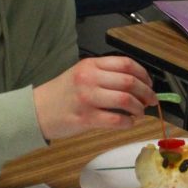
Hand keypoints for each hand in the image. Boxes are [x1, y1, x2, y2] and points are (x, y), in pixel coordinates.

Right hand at [33, 56, 156, 140]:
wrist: (36, 110)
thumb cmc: (61, 93)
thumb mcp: (81, 74)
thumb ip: (104, 75)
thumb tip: (136, 84)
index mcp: (91, 65)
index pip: (126, 64)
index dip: (144, 74)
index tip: (149, 83)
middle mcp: (89, 79)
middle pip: (129, 81)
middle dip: (146, 92)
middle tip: (151, 100)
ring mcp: (87, 98)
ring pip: (125, 100)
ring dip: (139, 108)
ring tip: (140, 112)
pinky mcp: (85, 118)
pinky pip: (115, 120)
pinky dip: (128, 123)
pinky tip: (128, 123)